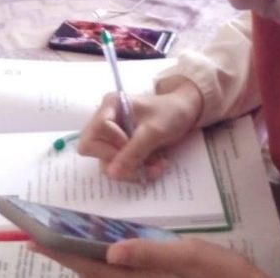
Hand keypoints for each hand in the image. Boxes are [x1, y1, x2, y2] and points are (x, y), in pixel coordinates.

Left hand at [28, 237, 269, 277]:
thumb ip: (153, 253)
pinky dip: (106, 267)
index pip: (92, 267)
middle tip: (38, 238)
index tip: (35, 240)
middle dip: (65, 256)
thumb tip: (112, 252)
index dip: (63, 254)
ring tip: (63, 242)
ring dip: (83, 262)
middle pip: (93, 275)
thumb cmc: (226, 276)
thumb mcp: (194, 257)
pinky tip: (106, 253)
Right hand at [77, 77, 202, 181]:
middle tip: (144, 164)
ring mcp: (112, 134)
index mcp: (110, 106)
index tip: (134, 145)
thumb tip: (112, 173)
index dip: (113, 146)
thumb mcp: (154, 131)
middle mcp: (105, 119)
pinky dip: (137, 169)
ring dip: (132, 169)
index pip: (93, 135)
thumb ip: (133, 152)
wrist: (186, 111)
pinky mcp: (121, 146)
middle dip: (120, 162)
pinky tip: (156, 166)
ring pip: (107, 162)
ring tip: (157, 167)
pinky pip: (119, 165)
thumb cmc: (171, 113)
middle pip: (93, 150)